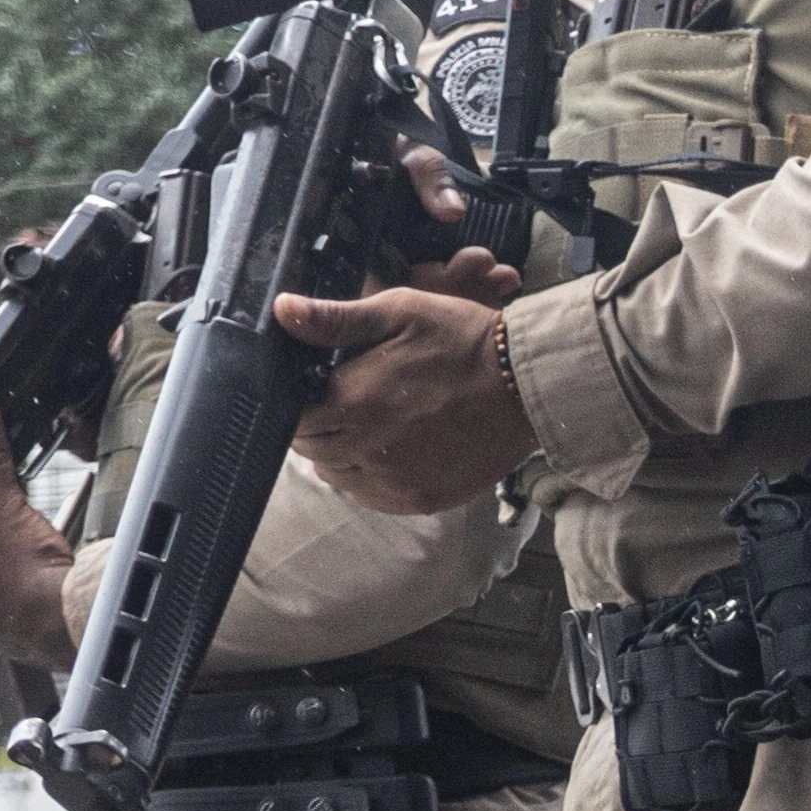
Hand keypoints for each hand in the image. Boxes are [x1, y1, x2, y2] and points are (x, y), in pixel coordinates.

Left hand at [278, 283, 537, 512]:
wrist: (527, 387)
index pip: (295, 419)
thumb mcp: (399, 312)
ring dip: (340, 457)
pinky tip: (385, 455)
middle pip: (313, 452)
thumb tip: (283, 311)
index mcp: (355, 399)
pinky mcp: (423, 498)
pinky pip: (373, 499)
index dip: (296, 406)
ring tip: (363, 431)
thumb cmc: (463, 342)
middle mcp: (370, 447)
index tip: (312, 393)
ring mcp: (397, 479)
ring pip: (339, 478)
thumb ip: (337, 319)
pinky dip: (368, 481)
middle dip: (317, 430)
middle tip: (338, 409)